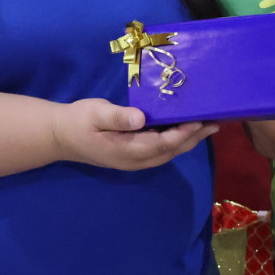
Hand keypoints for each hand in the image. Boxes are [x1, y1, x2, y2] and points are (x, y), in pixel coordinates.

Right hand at [53, 99, 218, 171]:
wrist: (60, 136)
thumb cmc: (78, 121)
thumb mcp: (95, 113)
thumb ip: (118, 116)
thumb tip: (141, 118)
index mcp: (128, 149)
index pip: (163, 143)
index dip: (184, 133)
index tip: (200, 121)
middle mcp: (135, 160)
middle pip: (171, 151)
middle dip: (194, 138)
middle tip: (214, 123)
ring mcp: (134, 161)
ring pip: (168, 153)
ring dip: (188, 140)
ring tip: (207, 126)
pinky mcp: (133, 155)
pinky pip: (160, 150)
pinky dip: (176, 141)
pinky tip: (184, 129)